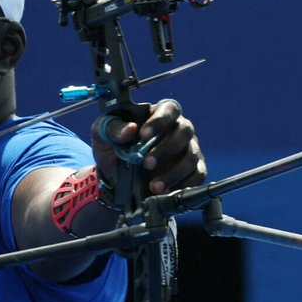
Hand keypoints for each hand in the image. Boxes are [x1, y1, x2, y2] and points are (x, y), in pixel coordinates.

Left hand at [91, 99, 206, 195]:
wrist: (116, 177)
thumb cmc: (113, 148)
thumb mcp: (103, 134)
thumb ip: (112, 128)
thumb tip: (129, 129)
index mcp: (160, 113)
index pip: (168, 109)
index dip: (158, 121)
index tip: (142, 135)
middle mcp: (179, 129)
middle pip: (184, 132)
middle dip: (166, 149)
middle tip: (146, 164)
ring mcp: (189, 149)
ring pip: (191, 157)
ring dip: (173, 173)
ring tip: (154, 186)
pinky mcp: (194, 170)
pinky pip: (197, 176)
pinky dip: (183, 185)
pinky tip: (167, 192)